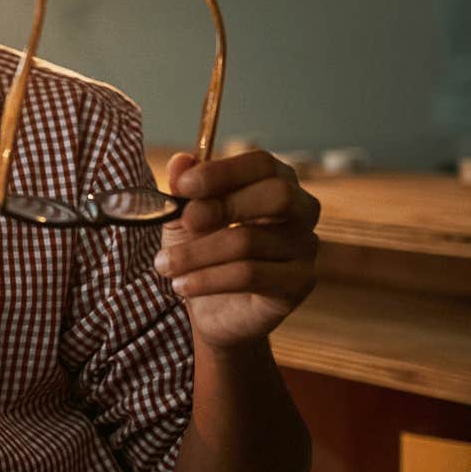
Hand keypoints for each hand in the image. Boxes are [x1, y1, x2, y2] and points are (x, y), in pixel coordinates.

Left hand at [152, 149, 319, 350]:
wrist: (210, 310)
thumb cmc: (203, 253)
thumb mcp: (184, 217)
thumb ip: (184, 189)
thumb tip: (181, 161)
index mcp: (277, 181)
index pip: (262, 164)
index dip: (223, 171)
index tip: (183, 185)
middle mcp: (302, 210)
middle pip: (277, 194)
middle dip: (224, 205)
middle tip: (186, 221)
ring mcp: (305, 247)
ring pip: (250, 240)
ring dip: (197, 252)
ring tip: (165, 265)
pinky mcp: (299, 283)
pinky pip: (251, 275)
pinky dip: (208, 279)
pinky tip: (181, 285)